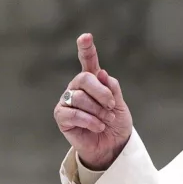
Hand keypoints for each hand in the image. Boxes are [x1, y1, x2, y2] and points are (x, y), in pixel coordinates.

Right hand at [54, 33, 132, 169]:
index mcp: (93, 81)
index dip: (86, 48)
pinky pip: (74, 113)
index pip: (88, 61)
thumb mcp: (120, 105)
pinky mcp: (62, 117)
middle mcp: (77, 88)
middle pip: (84, 78)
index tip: (86, 37)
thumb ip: (112, 88)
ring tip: (107, 121)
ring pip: (80, 98)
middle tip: (112, 106)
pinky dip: (90, 121)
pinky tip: (98, 127)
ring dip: (98, 111)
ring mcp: (68, 101)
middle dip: (102, 93)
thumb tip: (102, 74)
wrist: (111, 147)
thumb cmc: (115, 124)